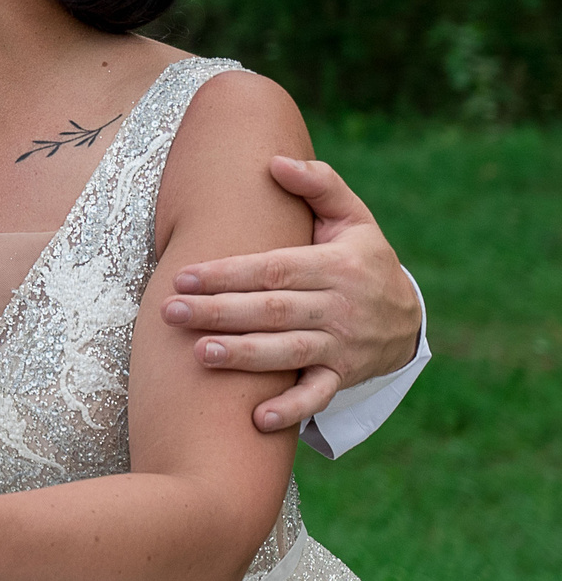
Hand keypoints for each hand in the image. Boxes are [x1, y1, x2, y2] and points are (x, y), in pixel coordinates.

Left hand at [161, 155, 423, 431]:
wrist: (410, 317)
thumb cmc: (363, 258)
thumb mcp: (353, 217)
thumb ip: (319, 184)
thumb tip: (275, 161)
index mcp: (336, 265)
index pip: (274, 269)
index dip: (229, 273)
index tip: (184, 275)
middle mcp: (340, 307)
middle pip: (272, 311)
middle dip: (220, 312)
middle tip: (171, 312)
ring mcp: (342, 346)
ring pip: (289, 353)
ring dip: (244, 356)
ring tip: (200, 355)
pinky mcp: (344, 376)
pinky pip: (318, 396)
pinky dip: (291, 408)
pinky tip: (256, 420)